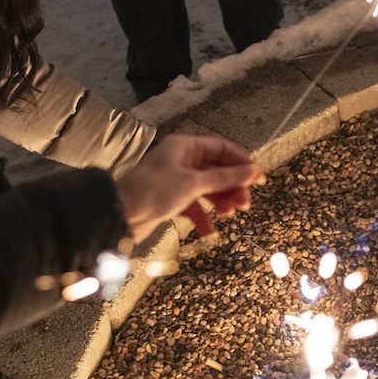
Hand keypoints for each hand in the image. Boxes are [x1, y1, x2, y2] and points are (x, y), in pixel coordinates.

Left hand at [114, 134, 259, 240]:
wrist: (119, 216)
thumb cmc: (154, 191)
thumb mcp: (193, 183)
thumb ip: (226, 178)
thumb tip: (254, 171)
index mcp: (185, 146)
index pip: (222, 149)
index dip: (241, 162)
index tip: (258, 178)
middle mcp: (181, 160)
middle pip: (216, 170)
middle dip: (231, 187)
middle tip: (245, 203)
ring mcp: (176, 180)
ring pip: (207, 189)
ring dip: (220, 202)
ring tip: (230, 215)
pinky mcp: (170, 200)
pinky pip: (194, 205)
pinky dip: (203, 216)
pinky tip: (209, 231)